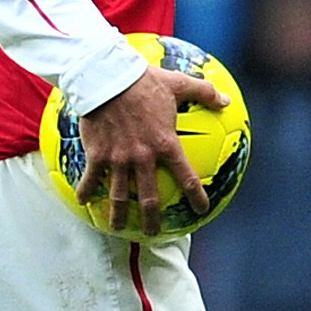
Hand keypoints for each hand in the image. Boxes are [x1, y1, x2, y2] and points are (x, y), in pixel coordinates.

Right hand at [76, 66, 228, 234]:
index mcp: (166, 145)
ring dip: (118, 215)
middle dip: (151, 220)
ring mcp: (118, 159)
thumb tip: (226, 100)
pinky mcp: (97, 155)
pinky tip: (83, 201)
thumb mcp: (178, 83)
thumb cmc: (143, 80)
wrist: (106, 76)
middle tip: (153, 233)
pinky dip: (86, 191)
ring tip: (117, 228)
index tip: (201, 210)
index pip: (186, 178)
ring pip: (119, 196)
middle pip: (149, 199)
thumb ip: (204, 93)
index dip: (196, 196)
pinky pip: (90, 179)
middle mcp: (143, 158)